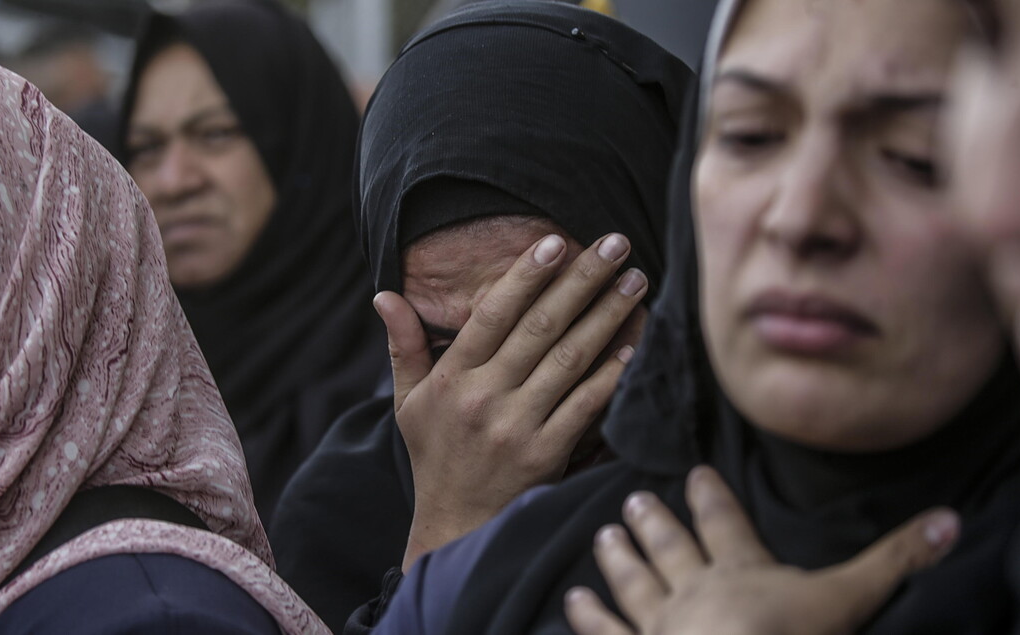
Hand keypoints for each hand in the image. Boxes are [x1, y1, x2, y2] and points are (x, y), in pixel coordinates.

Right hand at [374, 233, 647, 570]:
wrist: (454, 525)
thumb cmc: (435, 455)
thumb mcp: (407, 401)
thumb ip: (403, 345)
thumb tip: (383, 294)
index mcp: (451, 377)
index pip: (492, 315)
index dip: (525, 275)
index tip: (555, 241)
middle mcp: (484, 397)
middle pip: (540, 327)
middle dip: (582, 280)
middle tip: (616, 244)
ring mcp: (517, 426)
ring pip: (570, 360)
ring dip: (608, 316)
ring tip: (636, 282)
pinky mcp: (546, 453)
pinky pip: (586, 406)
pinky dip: (613, 374)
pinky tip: (636, 345)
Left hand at [565, 466, 960, 634]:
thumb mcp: (850, 599)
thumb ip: (893, 561)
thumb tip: (948, 520)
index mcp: (741, 572)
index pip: (725, 524)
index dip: (712, 498)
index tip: (696, 473)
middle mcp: (693, 590)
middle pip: (672, 548)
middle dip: (655, 523)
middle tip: (632, 498)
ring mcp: (660, 625)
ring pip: (635, 582)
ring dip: (620, 558)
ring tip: (604, 535)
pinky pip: (607, 632)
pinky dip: (589, 616)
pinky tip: (572, 600)